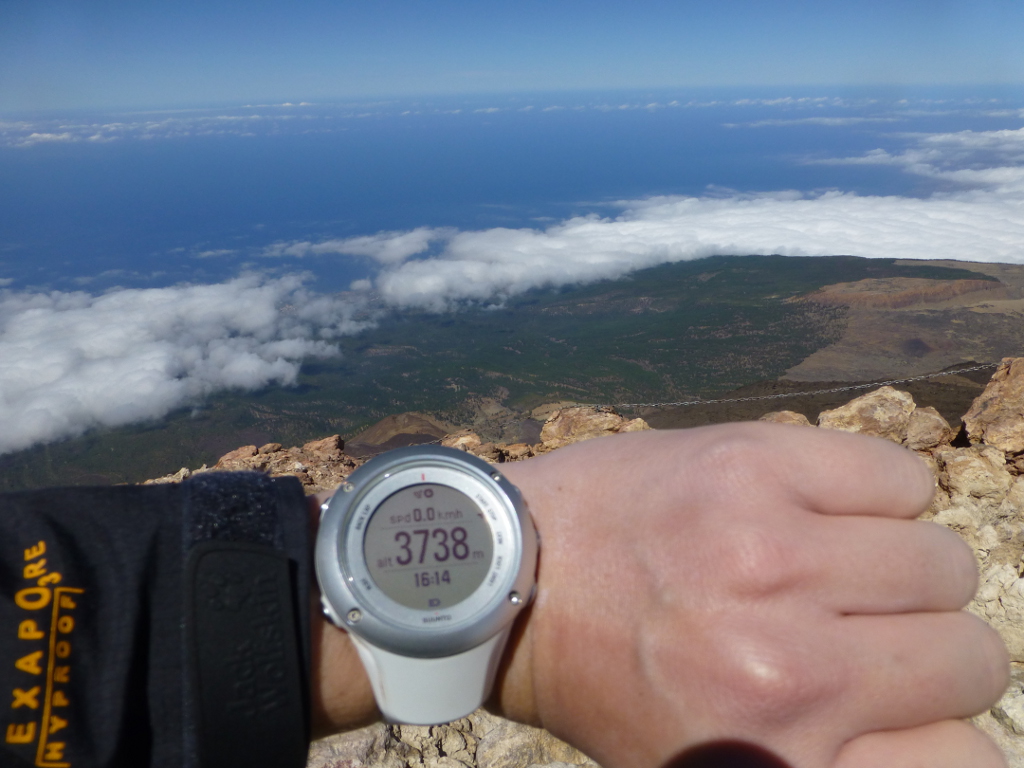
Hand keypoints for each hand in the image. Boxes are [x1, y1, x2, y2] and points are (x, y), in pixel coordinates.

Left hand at [494, 423, 1008, 767]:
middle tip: (844, 630)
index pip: (971, 761)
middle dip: (919, 648)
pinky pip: (903, 478)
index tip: (895, 710)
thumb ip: (834, 766)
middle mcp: (784, 669)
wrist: (511, 578)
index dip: (938, 731)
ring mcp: (770, 556)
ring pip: (944, 563)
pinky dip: (877, 495)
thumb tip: (953, 742)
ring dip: (898, 571)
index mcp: (777, 762)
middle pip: (971, 656)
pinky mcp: (752, 466)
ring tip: (822, 567)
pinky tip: (813, 509)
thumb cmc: (610, 681)